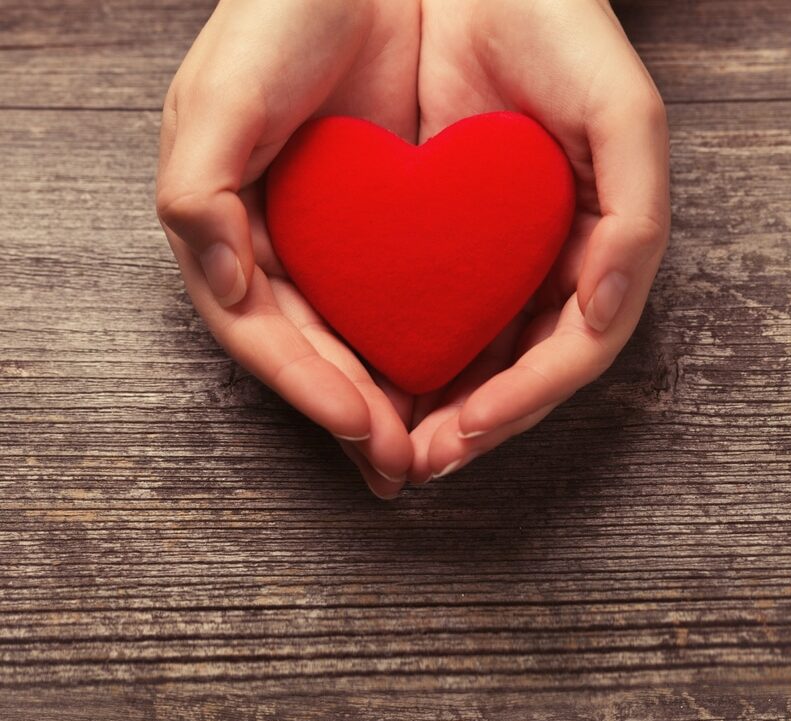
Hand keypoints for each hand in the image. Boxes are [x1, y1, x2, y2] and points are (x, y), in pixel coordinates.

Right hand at [156, 0, 418, 497]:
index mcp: (234, 234)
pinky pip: (410, 305)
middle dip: (357, 418)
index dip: (308, 387)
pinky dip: (428, 352)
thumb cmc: (283, 17)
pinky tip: (454, 389)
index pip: (265, 335)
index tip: (360, 427)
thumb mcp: (216, 99)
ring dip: (394, 405)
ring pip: (364, 347)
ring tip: (430, 451)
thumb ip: (198, 193)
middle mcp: (287, 252)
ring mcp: (341, 248)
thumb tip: (224, 284)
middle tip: (401, 468)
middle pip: (317, 358)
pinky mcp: (396, 231)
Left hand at [407, 0, 669, 481]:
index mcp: (590, 254)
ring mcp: (486, 262)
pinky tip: (367, 384)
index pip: (565, 354)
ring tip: (390, 449)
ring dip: (426, 410)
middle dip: (469, 425)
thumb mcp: (622, 120)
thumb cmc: (557, 34)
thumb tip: (600, 318)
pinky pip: (413, 315)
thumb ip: (635, 222)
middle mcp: (539, 270)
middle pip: (509, 373)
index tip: (470, 429)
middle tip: (421, 464)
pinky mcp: (430, 243)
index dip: (521, 401)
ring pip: (460, 359)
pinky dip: (395, 357)